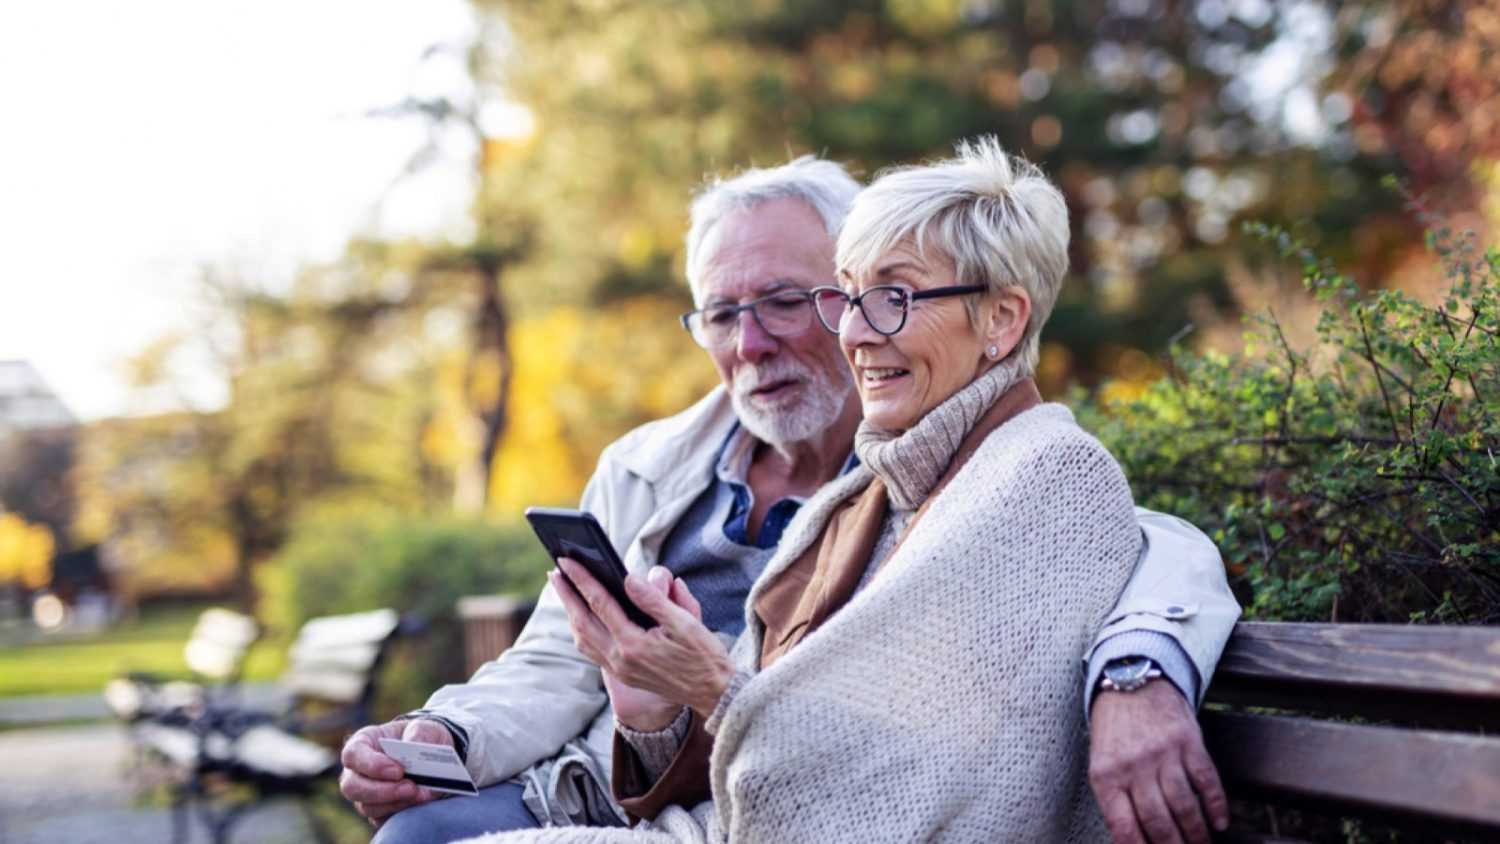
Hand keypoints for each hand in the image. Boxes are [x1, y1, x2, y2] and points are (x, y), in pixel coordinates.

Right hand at [339, 718, 450, 826]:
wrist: (431, 757)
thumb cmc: (420, 738)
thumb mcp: (424, 727)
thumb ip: (419, 733)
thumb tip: (414, 746)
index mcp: (362, 743)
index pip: (353, 755)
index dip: (372, 765)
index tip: (398, 771)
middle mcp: (357, 771)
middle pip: (352, 787)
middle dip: (382, 790)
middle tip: (411, 787)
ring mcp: (364, 793)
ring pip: (367, 806)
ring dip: (395, 803)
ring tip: (422, 795)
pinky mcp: (378, 811)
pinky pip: (381, 819)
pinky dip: (401, 812)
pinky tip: (419, 802)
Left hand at [551, 559, 733, 718]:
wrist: (714, 692)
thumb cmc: (703, 654)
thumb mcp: (685, 621)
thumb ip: (654, 599)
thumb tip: (628, 579)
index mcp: (634, 644)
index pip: (600, 604)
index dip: (582, 579)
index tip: (566, 560)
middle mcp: (620, 660)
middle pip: (582, 622)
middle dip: (566, 596)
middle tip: (554, 571)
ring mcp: (620, 670)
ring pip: (583, 639)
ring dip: (571, 613)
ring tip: (565, 591)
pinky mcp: (624, 675)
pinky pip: (593, 650)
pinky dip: (583, 630)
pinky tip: (584, 617)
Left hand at [1088, 678, 1228, 843]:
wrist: (1131, 681)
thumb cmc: (1114, 729)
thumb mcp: (1101, 763)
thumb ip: (1115, 798)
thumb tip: (1133, 838)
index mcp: (1106, 776)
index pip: (1124, 828)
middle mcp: (1134, 767)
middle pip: (1158, 822)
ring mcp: (1163, 754)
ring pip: (1185, 807)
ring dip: (1197, 834)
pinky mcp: (1188, 742)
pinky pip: (1207, 782)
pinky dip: (1216, 807)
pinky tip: (1219, 823)